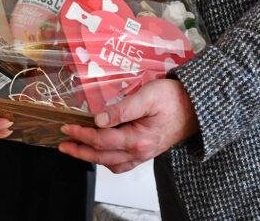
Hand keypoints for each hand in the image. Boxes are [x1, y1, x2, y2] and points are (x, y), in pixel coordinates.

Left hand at [58, 78, 198, 172]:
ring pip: (111, 164)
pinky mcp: (146, 151)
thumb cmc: (174, 99)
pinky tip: (101, 151)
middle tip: (63, 144)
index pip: (101, 140)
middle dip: (79, 151)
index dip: (81, 135)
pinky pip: (122, 163)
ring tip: (77, 148)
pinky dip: (108, 160)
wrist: (196, 108)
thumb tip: (98, 119)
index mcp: (138, 139)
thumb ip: (122, 109)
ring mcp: (143, 154)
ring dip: (91, 157)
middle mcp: (140, 152)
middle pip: (102, 157)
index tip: (67, 127)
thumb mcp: (147, 97)